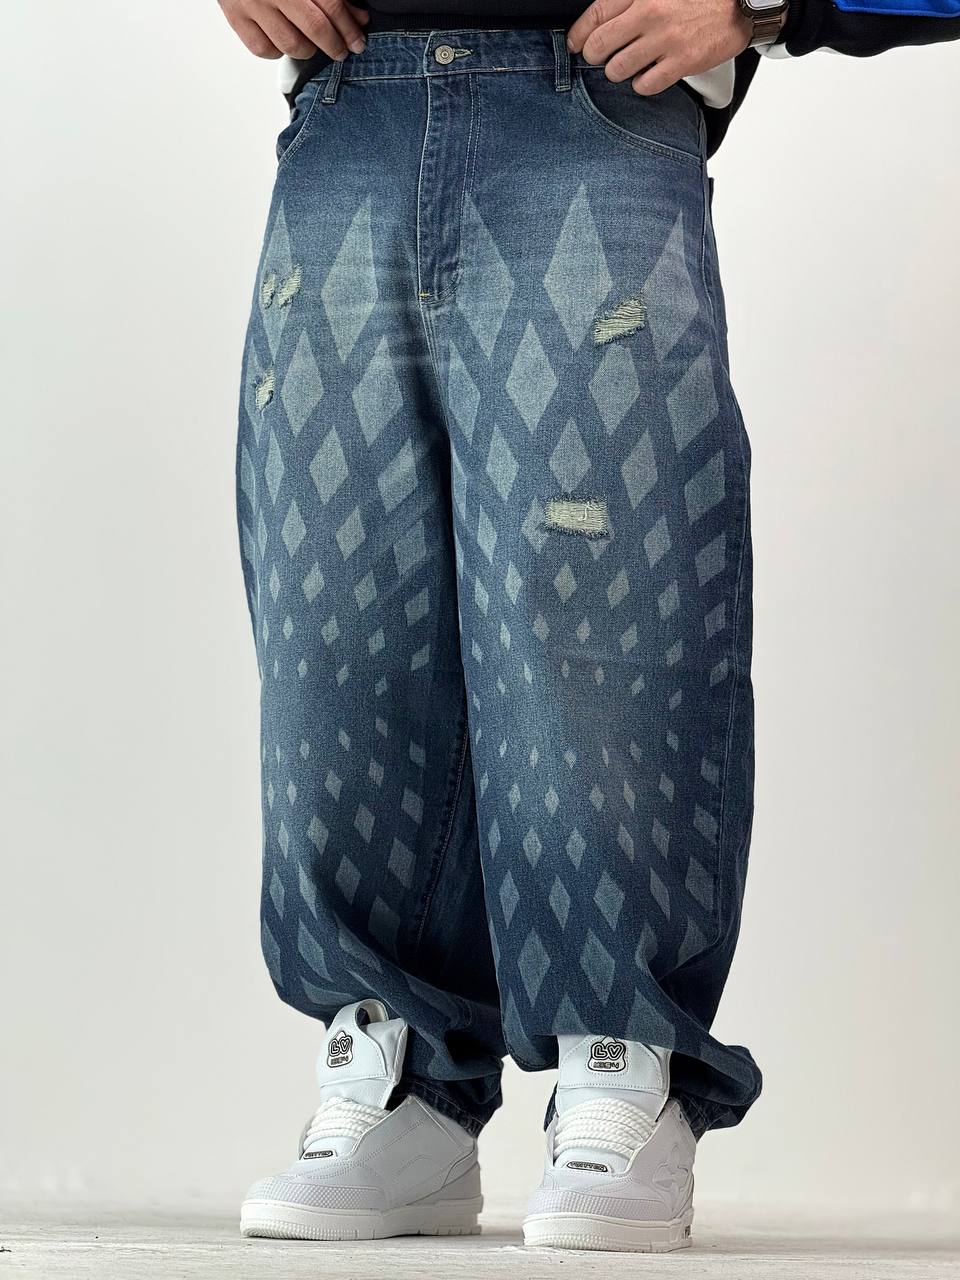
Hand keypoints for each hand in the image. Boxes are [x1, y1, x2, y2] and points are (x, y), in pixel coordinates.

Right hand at [219, 0, 369, 62]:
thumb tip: (358, 19)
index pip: (331, 5)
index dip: (348, 27)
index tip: (357, 42)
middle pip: (313, 28)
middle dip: (333, 45)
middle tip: (341, 51)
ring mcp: (251, 4)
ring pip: (290, 45)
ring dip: (307, 50)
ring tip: (312, 45)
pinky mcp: (235, 18)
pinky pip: (264, 50)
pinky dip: (278, 51)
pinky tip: (284, 40)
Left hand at [566, 0, 752, 96]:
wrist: (740, 3)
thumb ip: (629, 0)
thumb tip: (598, 20)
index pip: (595, 15)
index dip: (578, 34)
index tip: (575, 44)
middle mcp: (650, 13)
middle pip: (598, 46)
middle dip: (594, 56)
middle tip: (602, 57)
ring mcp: (666, 39)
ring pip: (617, 70)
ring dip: (618, 72)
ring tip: (629, 65)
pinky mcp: (682, 62)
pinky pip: (644, 85)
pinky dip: (642, 84)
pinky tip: (649, 74)